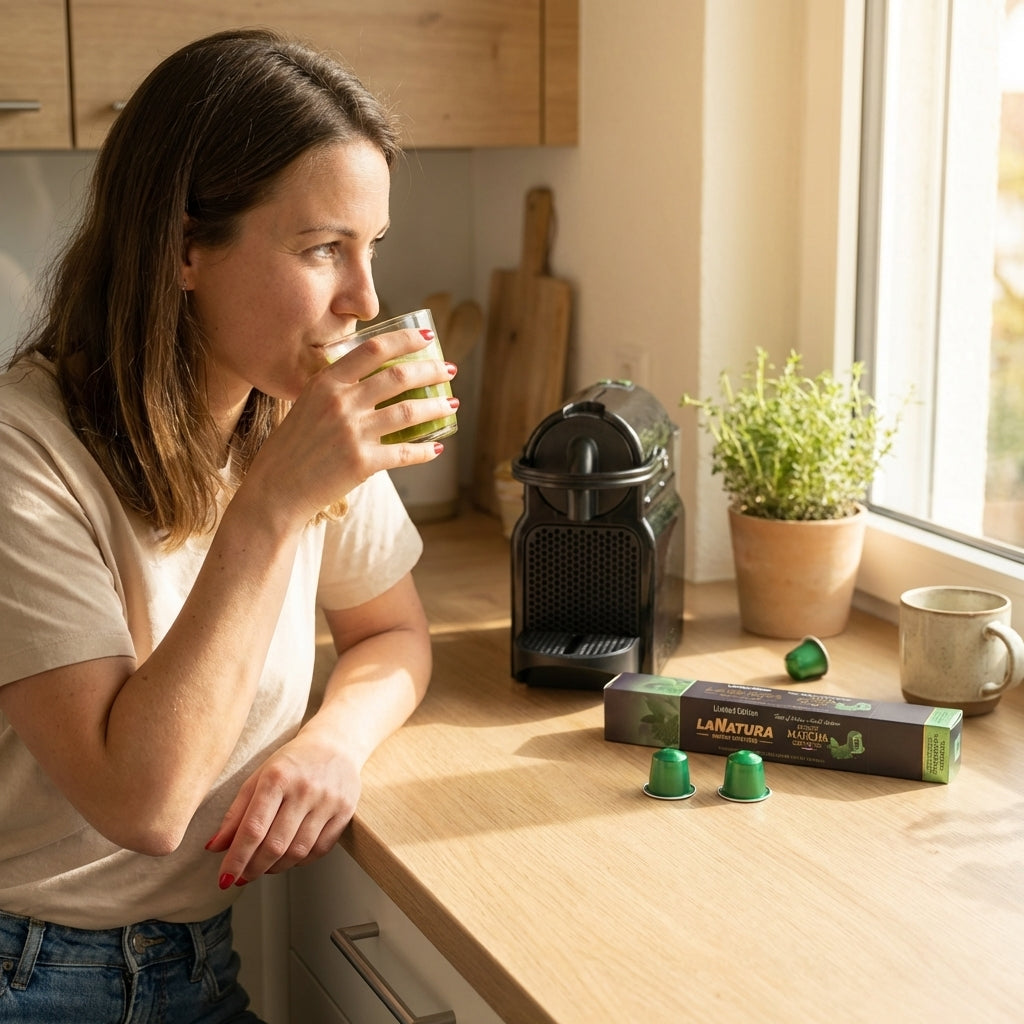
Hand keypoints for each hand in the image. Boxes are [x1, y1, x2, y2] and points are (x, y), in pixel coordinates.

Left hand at [205, 730, 361, 888]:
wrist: (336, 744)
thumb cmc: (292, 762)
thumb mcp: (259, 777)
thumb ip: (236, 813)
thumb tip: (215, 847)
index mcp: (277, 777)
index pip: (253, 828)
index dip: (236, 859)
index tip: (224, 878)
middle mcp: (304, 789)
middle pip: (275, 845)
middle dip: (253, 868)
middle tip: (241, 877)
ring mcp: (328, 801)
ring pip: (297, 851)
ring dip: (275, 868)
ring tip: (263, 867)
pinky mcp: (345, 812)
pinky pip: (320, 849)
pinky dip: (300, 861)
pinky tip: (289, 858)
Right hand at [244, 329, 455, 527]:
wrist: (276, 490)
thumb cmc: (291, 448)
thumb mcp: (306, 405)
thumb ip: (336, 390)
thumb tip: (374, 379)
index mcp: (325, 383)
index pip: (373, 350)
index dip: (404, 340)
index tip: (426, 338)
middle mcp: (340, 403)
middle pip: (398, 377)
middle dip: (430, 371)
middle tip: (448, 371)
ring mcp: (352, 433)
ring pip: (408, 412)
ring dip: (435, 406)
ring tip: (451, 404)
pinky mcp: (362, 462)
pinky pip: (404, 452)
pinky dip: (424, 451)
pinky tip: (436, 448)